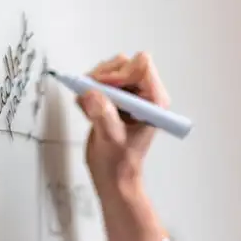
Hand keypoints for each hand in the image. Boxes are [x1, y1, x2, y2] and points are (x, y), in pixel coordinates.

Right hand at [76, 52, 170, 195]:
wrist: (113, 177)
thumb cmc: (120, 164)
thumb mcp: (111, 140)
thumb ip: (103, 116)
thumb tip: (91, 93)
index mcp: (154, 101)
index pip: (141, 66)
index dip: (120, 73)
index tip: (103, 89)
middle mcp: (144, 94)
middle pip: (124, 63)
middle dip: (104, 76)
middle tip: (91, 93)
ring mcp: (129, 95)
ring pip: (110, 70)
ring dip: (94, 83)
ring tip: (88, 104)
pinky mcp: (115, 98)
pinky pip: (100, 81)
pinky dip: (88, 90)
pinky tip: (86, 108)